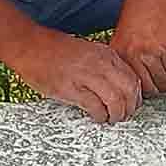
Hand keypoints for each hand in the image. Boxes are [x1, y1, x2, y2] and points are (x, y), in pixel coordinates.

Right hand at [11, 28, 142, 124]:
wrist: (29, 46)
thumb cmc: (55, 50)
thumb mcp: (88, 51)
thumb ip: (104, 65)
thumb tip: (118, 85)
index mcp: (105, 54)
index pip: (133, 78)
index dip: (136, 96)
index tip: (132, 105)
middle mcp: (99, 64)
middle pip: (129, 90)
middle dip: (130, 108)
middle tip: (125, 116)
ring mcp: (85, 76)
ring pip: (115, 100)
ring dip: (117, 115)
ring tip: (111, 119)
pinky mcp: (71, 88)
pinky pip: (95, 107)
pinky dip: (100, 116)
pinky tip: (97, 118)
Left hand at [111, 0, 165, 95]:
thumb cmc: (142, 2)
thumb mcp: (123, 24)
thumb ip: (123, 46)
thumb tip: (124, 65)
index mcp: (121, 47)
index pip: (125, 78)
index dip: (133, 88)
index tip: (138, 90)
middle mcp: (136, 53)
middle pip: (145, 85)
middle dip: (151, 91)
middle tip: (156, 90)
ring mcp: (154, 52)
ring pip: (161, 82)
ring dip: (165, 86)